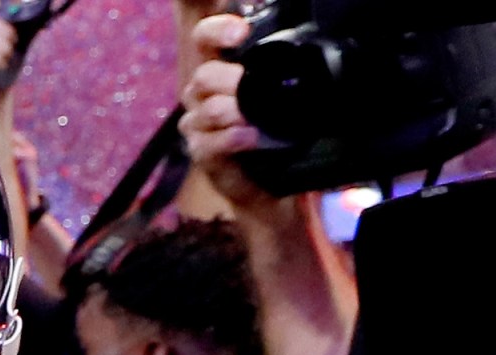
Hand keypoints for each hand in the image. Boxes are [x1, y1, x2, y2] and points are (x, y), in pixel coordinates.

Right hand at [180, 11, 272, 211]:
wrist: (268, 182)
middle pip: (205, 76)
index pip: (205, 39)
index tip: (240, 34)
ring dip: (237, 114)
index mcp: (219, 70)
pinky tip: (251, 139)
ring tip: (260, 123)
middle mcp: (201, 93)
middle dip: (234, 82)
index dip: (217, 31)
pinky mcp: (199, 151)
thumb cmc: (274, 135)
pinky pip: (210, 141)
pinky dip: (233, 139)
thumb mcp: (278, 99)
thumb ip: (274, 79)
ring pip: (209, 109)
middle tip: (261, 93)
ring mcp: (197, 124)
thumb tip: (298, 64)